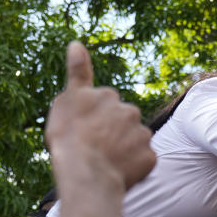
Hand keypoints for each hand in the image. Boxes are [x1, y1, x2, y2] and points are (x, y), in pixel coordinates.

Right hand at [45, 42, 155, 193]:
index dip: (93, 117)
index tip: (83, 128)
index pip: (104, 103)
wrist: (87, 172)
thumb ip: (76, 72)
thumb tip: (76, 43)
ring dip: (124, 148)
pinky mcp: (150, 157)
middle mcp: (130, 111)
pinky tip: (118, 172)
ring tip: (106, 162)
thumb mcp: (66, 100)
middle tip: (95, 146)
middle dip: (113, 130)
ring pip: (134, 139)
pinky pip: (142, 160)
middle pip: (123, 120)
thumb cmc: (69, 138)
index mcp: (109, 96)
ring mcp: (142, 135)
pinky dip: (133, 166)